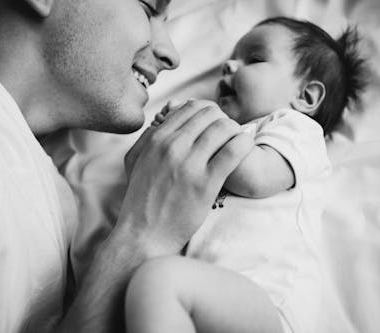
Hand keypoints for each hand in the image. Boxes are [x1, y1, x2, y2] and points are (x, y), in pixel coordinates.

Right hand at [120, 100, 252, 255]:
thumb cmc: (141, 199)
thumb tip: (162, 121)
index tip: (213, 124)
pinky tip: (244, 148)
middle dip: (223, 119)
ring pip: (224, 128)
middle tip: (227, 134)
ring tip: (236, 143)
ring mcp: (190, 164)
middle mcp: (173, 147)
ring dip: (235, 131)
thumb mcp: (134, 162)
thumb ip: (147, 138)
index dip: (208, 112)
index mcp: (157, 139)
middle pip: (210, 114)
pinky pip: (234, 151)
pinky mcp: (207, 183)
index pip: (191, 107)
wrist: (144, 234)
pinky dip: (244, 144)